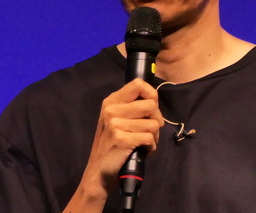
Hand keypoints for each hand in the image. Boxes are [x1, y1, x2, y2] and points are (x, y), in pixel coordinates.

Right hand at [71, 79, 163, 206]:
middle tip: (148, 130)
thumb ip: (132, 107)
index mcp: (111, 101)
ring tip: (142, 142)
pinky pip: (150, 138)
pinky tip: (141, 150)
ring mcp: (116, 124)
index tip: (151, 107)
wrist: (98, 171)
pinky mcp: (122, 140)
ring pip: (154, 124)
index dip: (151, 94)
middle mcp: (112, 110)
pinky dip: (151, 147)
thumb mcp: (117, 119)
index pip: (138, 84)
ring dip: (154, 136)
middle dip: (157, 119)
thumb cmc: (112, 144)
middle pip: (151, 105)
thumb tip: (154, 100)